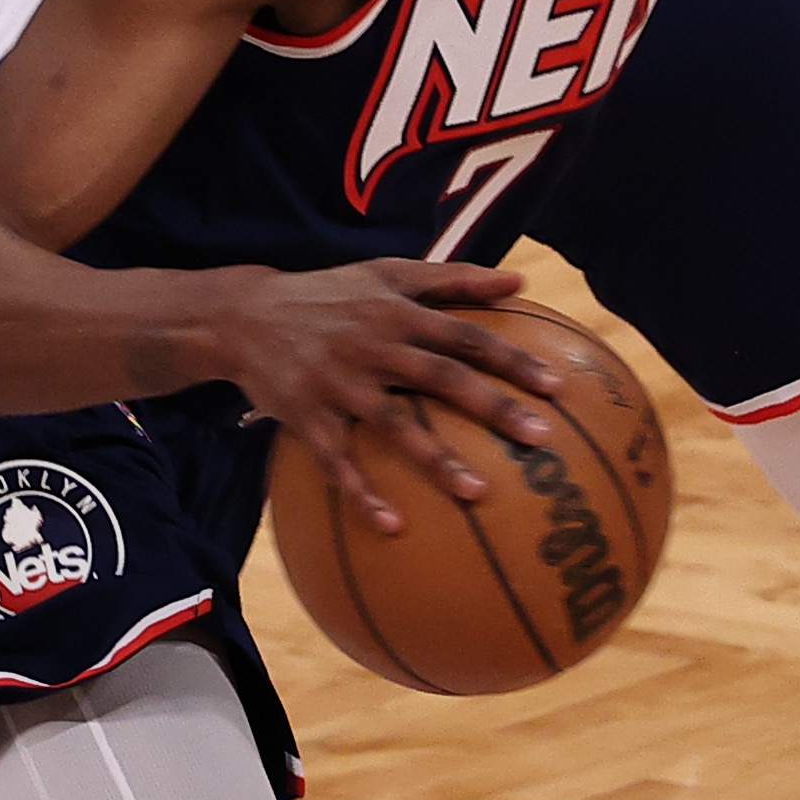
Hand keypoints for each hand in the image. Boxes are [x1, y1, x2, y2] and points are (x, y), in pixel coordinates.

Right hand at [211, 260, 558, 534]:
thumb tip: (520, 280)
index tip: (556, 386)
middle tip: (539, 439)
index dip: (511, 359)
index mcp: (398, 313)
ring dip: (438, 460)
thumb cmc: (328, 296)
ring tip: (479, 494)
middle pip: (442, 378)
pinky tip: (392, 526)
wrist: (244, 315)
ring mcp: (340, 384)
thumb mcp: (386, 273)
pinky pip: (338, 461)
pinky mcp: (307, 416)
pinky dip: (363, 493)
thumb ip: (453, 279)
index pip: (466, 336)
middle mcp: (374, 347)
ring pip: (394, 424)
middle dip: (493, 407)